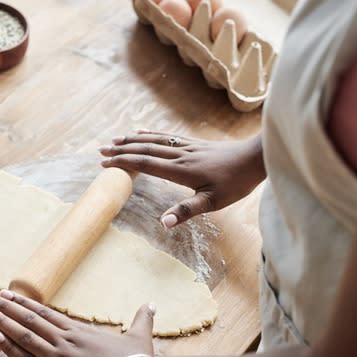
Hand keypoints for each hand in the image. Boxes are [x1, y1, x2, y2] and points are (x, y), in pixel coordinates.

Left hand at [0, 290, 155, 356]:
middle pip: (28, 320)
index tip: (7, 294)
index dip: (24, 304)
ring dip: (0, 322)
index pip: (45, 313)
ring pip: (23, 336)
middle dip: (5, 308)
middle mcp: (65, 341)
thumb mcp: (140, 337)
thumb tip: (151, 304)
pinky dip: (8, 347)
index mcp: (80, 332)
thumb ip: (141, 319)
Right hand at [100, 131, 264, 227]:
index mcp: (181, 171)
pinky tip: (142, 132)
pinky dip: (151, 134)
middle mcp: (180, 155)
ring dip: (132, 140)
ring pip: (154, 140)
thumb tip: (163, 223)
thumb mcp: (213, 202)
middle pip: (145, 149)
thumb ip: (186, 211)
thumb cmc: (235, 183)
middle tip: (101, 151)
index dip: (124, 163)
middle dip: (121, 150)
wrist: (255, 158)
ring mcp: (187, 147)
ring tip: (115, 140)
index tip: (105, 164)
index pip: (145, 164)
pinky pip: (166, 136)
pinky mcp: (194, 144)